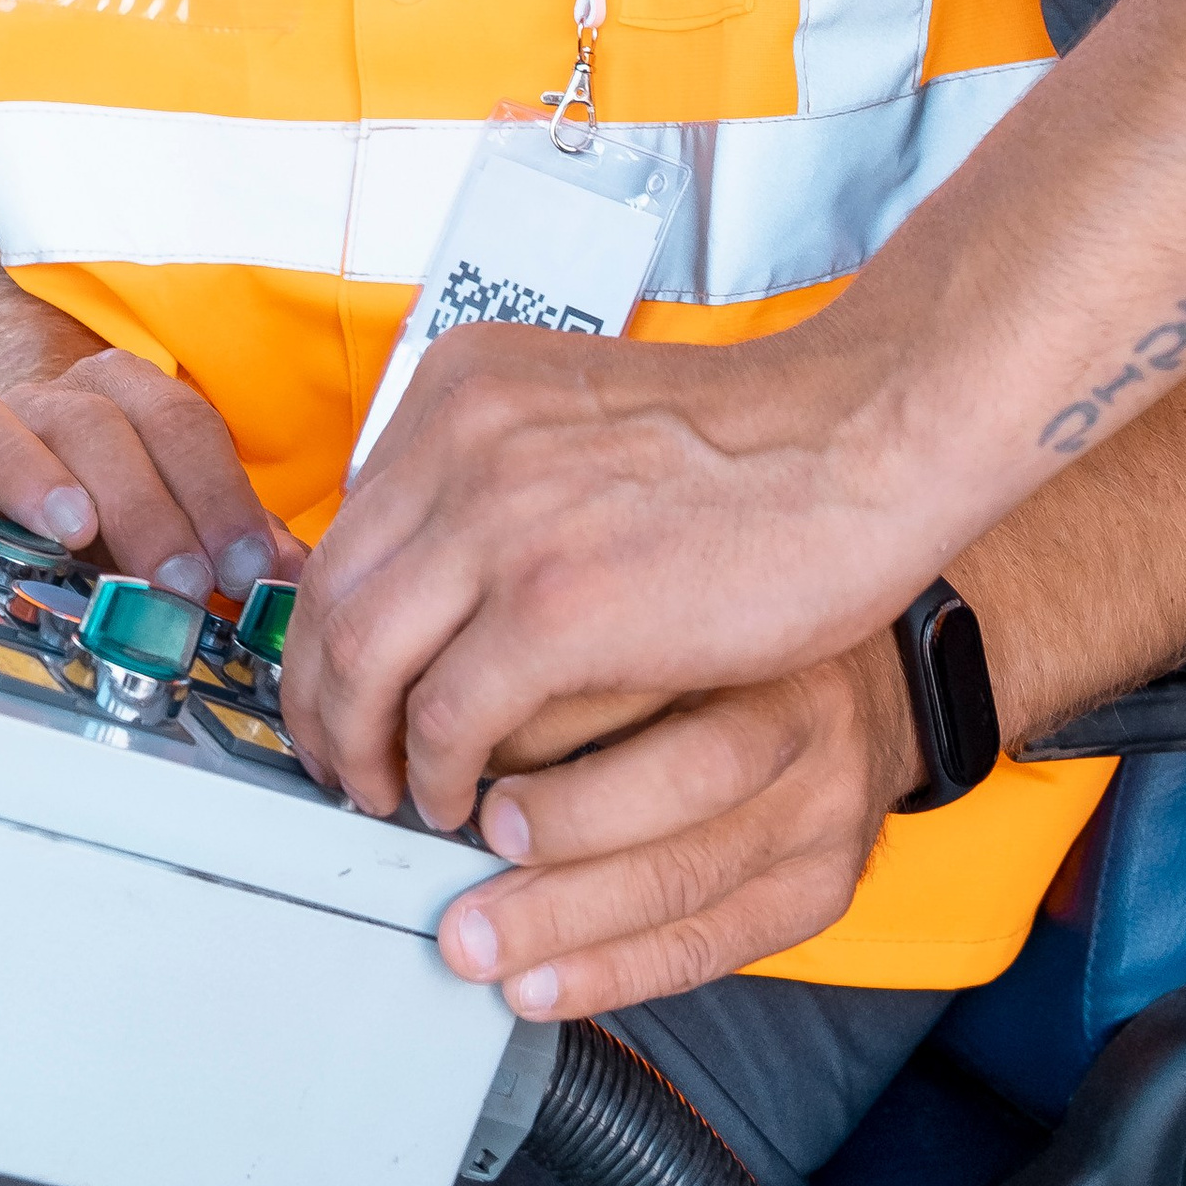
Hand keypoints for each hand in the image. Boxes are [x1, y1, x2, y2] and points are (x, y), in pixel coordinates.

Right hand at [0, 346, 307, 605]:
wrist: (5, 461)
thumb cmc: (105, 503)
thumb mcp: (174, 515)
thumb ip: (230, 539)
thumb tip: (294, 578)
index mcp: (127, 397)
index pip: (181, 425)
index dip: (218, 493)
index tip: (245, 566)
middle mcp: (54, 397)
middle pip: (99, 425)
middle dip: (147, 505)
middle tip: (180, 582)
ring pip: (3, 421)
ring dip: (38, 474)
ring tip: (73, 529)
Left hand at [283, 317, 917, 826]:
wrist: (861, 441)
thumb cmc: (751, 445)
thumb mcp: (580, 415)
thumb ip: (501, 467)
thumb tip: (426, 563)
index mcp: (465, 383)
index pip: (348, 522)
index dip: (331, 621)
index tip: (342, 681)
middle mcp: (463, 436)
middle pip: (334, 592)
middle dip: (324, 696)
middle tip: (342, 759)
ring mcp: (504, 516)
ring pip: (365, 658)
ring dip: (363, 745)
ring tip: (389, 793)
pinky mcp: (556, 604)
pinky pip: (448, 714)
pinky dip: (437, 772)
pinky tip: (462, 802)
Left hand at [434, 643, 919, 1019]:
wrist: (877, 692)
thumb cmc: (741, 646)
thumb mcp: (670, 606)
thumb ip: (579, 648)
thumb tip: (450, 724)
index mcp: (743, 625)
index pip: (630, 670)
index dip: (529, 719)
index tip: (445, 755)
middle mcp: (793, 714)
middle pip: (675, 782)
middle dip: (554, 837)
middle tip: (462, 857)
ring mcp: (820, 808)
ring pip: (689, 874)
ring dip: (571, 921)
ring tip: (485, 945)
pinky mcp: (822, 886)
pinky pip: (713, 944)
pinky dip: (618, 973)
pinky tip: (547, 987)